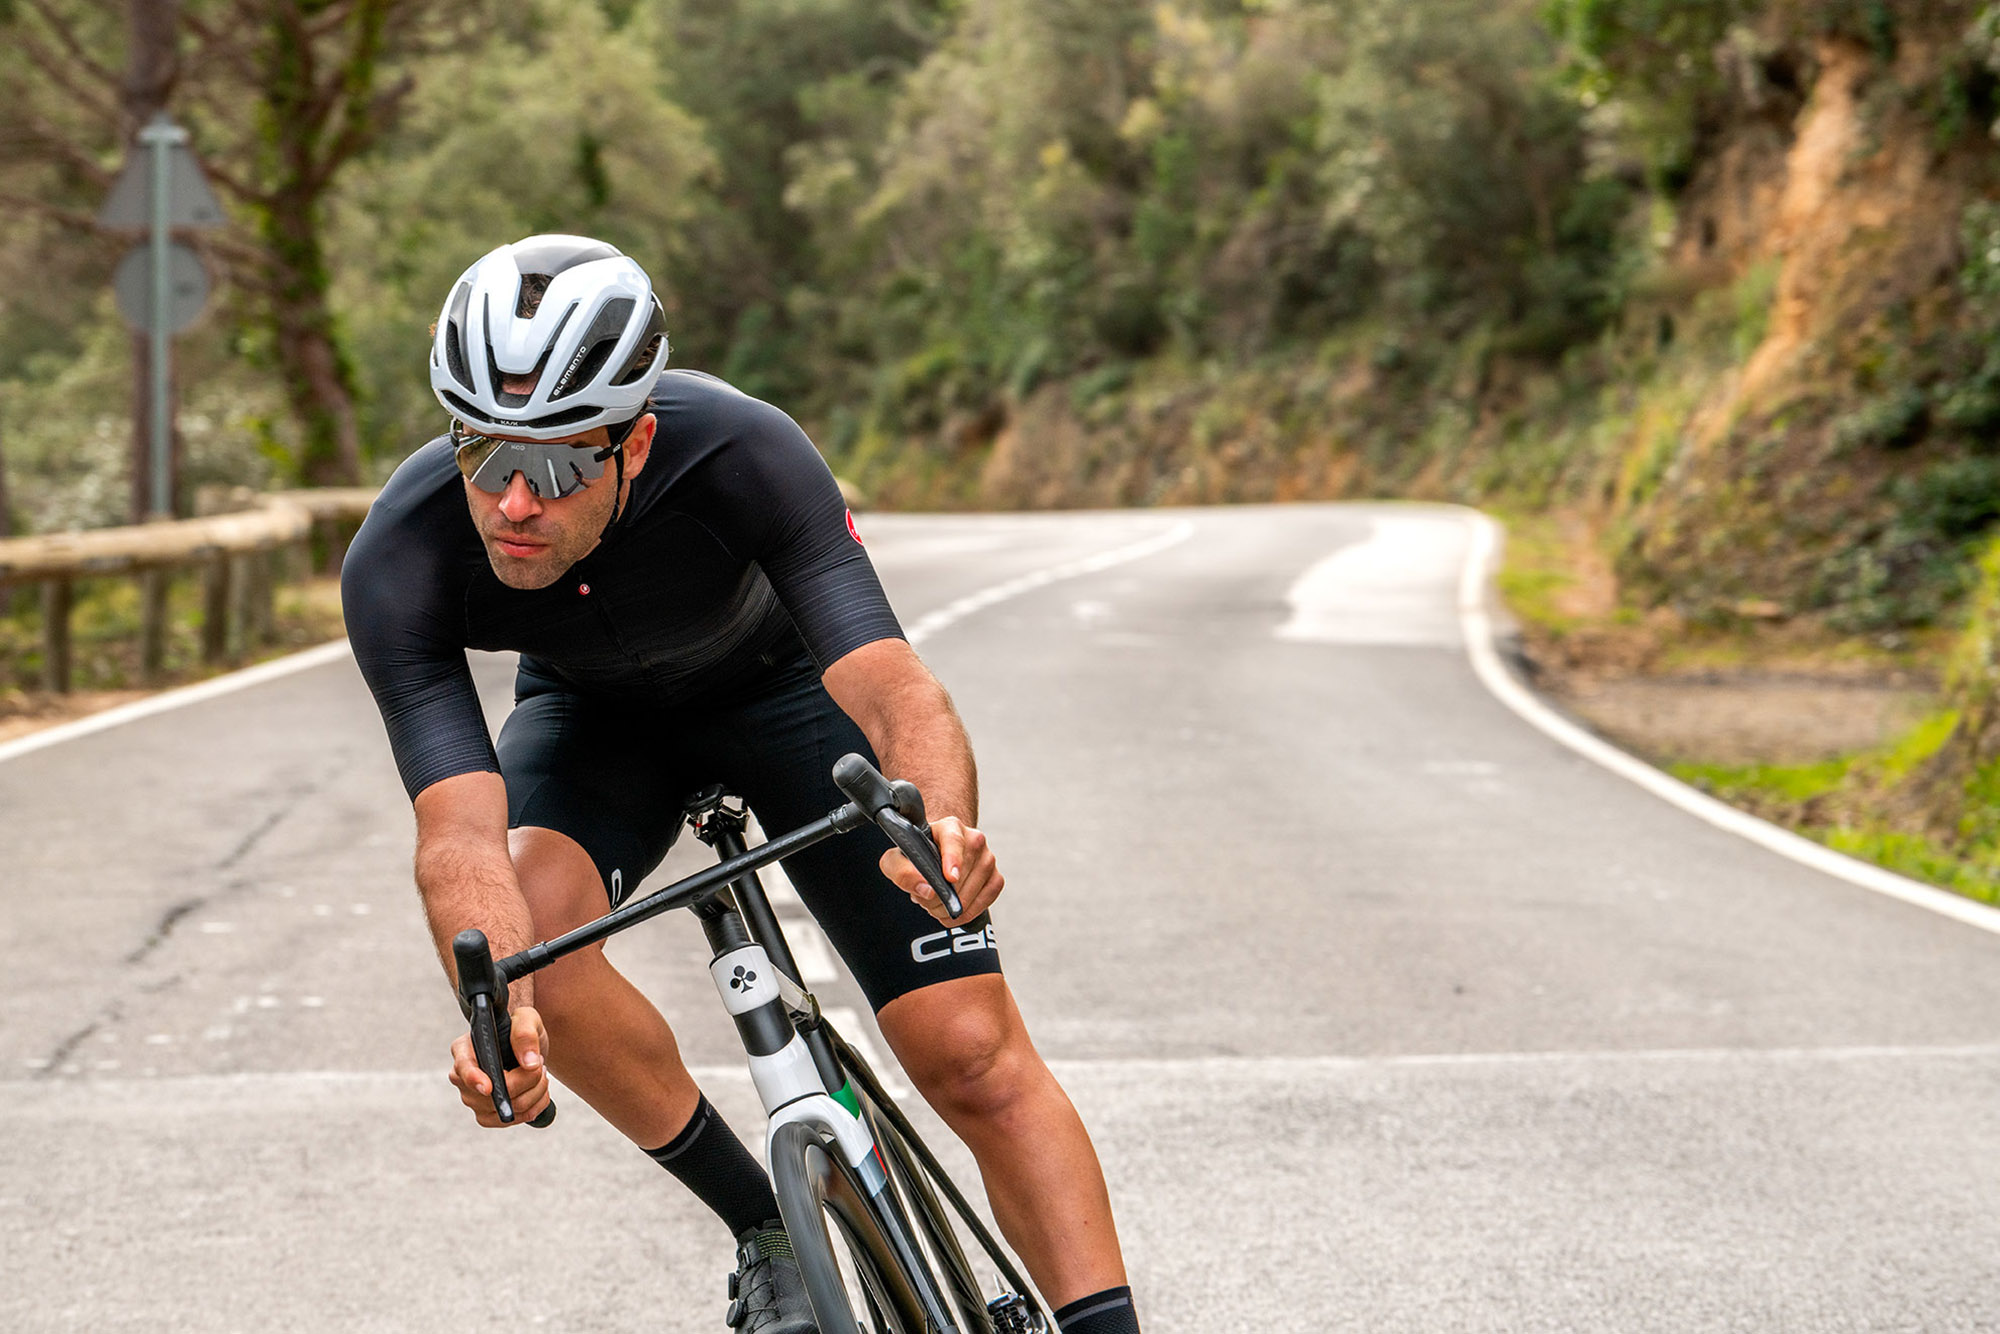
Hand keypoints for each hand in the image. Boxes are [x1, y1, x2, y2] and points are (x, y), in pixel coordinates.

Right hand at [449, 1003, 551, 1126]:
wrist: (525, 1048)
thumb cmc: (520, 1030)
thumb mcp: (526, 1019)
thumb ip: (526, 1034)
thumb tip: (529, 1063)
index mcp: (463, 1049)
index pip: (463, 1067)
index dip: (474, 1079)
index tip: (489, 1087)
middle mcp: (462, 1077)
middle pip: (492, 1094)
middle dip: (527, 1080)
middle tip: (540, 1063)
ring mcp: (472, 1099)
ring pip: (507, 1109)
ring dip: (535, 1093)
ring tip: (540, 1074)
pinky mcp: (487, 1115)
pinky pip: (512, 1120)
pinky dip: (534, 1108)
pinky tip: (540, 1091)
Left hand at [880, 816, 1002, 926]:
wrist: (937, 857)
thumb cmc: (918, 856)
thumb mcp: (897, 860)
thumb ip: (902, 872)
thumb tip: (927, 889)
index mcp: (950, 827)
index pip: (954, 841)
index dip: (953, 859)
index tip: (949, 878)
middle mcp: (974, 839)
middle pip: (960, 876)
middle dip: (939, 897)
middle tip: (924, 898)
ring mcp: (988, 859)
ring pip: (972, 892)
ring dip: (951, 907)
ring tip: (936, 902)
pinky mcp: (996, 878)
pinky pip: (985, 902)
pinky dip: (968, 913)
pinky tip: (954, 911)